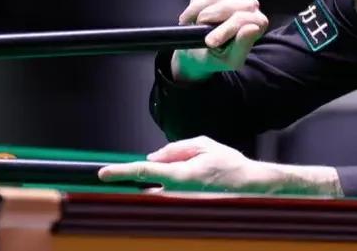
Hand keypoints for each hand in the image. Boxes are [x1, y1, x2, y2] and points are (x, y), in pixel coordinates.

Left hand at [98, 136, 270, 192]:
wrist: (252, 187)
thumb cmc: (230, 165)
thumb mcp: (202, 145)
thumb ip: (173, 149)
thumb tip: (152, 158)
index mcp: (180, 175)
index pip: (143, 172)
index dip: (120, 172)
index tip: (103, 173)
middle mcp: (178, 194)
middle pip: (148, 184)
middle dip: (148, 175)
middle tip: (176, 168)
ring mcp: (182, 205)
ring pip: (158, 193)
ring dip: (163, 184)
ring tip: (195, 175)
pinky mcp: (186, 211)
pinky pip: (168, 199)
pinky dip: (171, 190)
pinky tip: (195, 183)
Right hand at [172, 0, 268, 81]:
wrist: (196, 51)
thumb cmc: (215, 57)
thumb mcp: (228, 60)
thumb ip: (242, 46)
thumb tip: (252, 27)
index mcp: (257, 23)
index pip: (246, 18)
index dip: (227, 29)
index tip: (209, 42)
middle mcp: (248, 4)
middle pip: (232, 3)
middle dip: (210, 15)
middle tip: (198, 28)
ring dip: (198, 8)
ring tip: (189, 22)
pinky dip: (195, 0)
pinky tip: (192, 13)